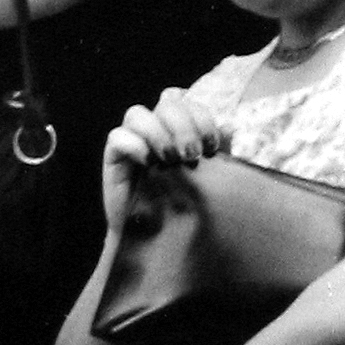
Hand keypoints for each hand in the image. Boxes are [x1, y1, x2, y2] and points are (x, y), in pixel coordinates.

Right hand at [101, 86, 225, 232]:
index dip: (201, 116)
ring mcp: (133, 142)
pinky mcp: (114, 160)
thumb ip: (220, 153)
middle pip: (165, 103)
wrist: (159, 242)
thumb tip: (230, 126)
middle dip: (183, 125)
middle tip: (193, 154)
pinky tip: (150, 163)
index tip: (213, 145)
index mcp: (179, 128)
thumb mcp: (209, 179)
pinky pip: (117, 137)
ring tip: (172, 159)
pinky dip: (134, 144)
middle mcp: (155, 129)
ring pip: (137, 113)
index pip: (187, 101)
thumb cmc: (186, 208)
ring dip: (158, 131)